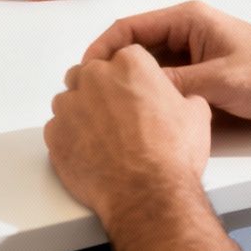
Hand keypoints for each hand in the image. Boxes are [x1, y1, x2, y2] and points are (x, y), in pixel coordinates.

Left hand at [44, 45, 211, 221]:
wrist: (147, 194)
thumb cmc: (171, 155)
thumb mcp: (196, 114)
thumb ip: (182, 95)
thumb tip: (183, 99)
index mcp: (130, 65)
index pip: (124, 56)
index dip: (131, 77)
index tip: (135, 93)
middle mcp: (95, 77)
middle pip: (91, 73)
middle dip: (102, 90)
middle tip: (119, 116)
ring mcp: (70, 104)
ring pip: (70, 99)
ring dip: (82, 111)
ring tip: (103, 137)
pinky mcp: (54, 133)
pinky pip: (57, 127)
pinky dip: (70, 137)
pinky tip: (90, 153)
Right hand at [84, 1, 250, 125]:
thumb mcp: (217, 80)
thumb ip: (175, 84)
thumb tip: (133, 92)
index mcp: (187, 20)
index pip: (131, 27)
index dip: (104, 48)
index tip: (85, 71)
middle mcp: (186, 34)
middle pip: (136, 48)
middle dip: (112, 69)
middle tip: (90, 94)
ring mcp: (193, 55)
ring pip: (149, 68)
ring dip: (131, 84)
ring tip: (107, 107)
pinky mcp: (200, 76)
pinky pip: (166, 83)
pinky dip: (151, 95)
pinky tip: (137, 114)